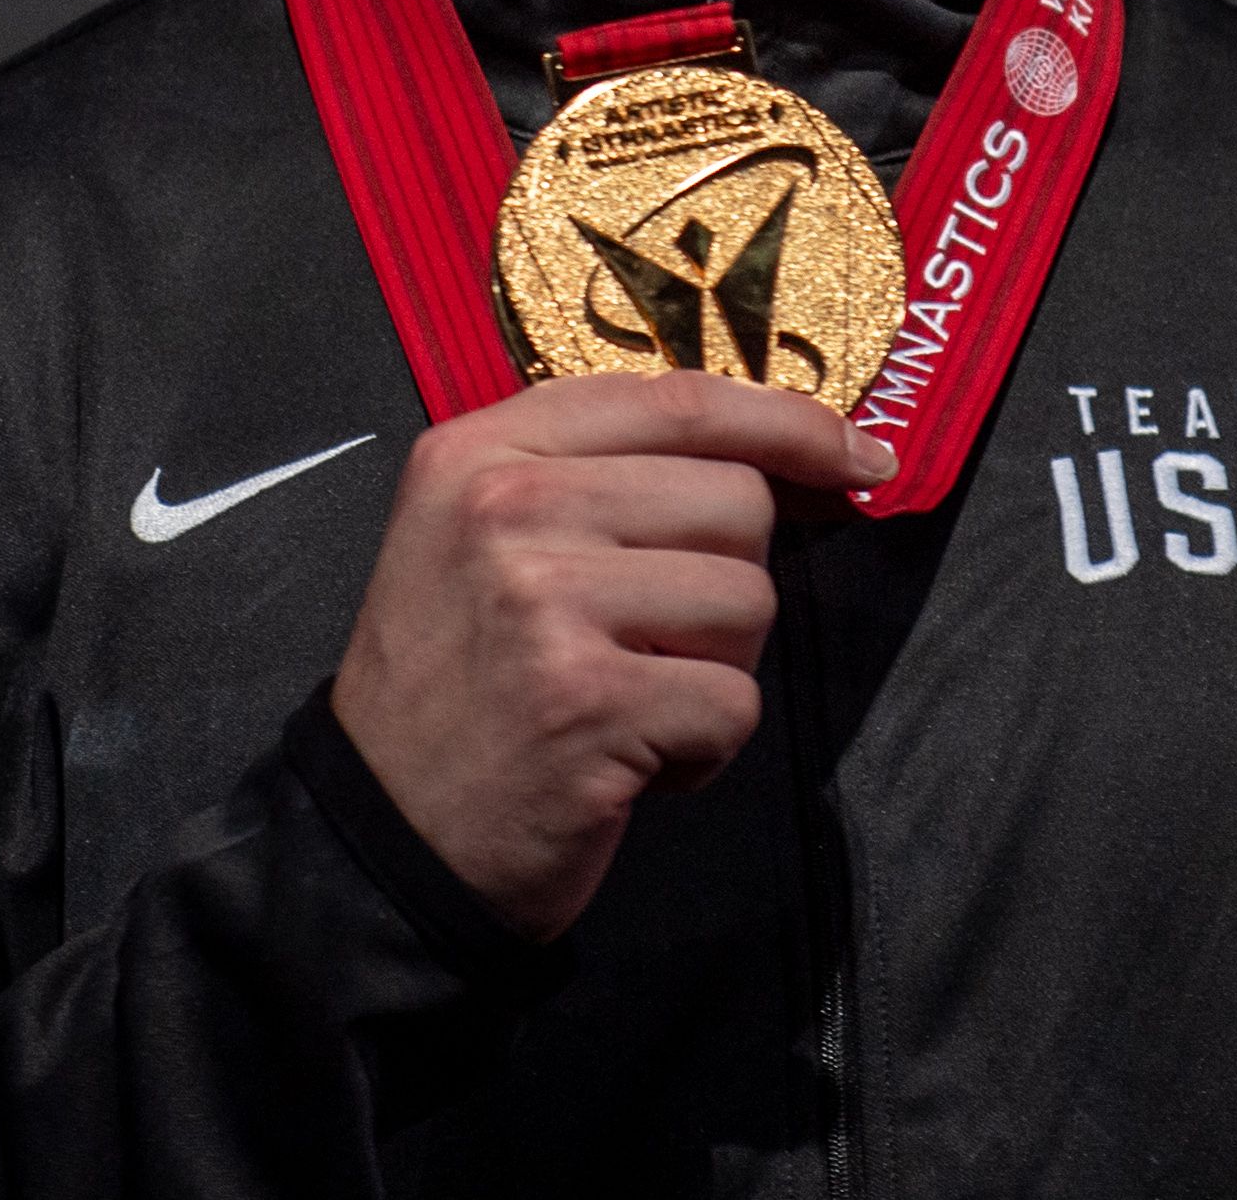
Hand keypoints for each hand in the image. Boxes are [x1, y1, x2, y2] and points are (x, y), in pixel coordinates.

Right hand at [328, 370, 893, 940]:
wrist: (382, 836)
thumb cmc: (456, 688)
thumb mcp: (481, 539)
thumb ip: (597, 476)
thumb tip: (778, 455)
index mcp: (481, 451)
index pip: (676, 400)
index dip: (787, 422)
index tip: (854, 455)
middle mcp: (507, 507)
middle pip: (734, 500)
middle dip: (726, 582)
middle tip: (649, 642)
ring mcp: (544, 601)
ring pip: (748, 600)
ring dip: (716, 669)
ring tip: (631, 699)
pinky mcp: (587, 700)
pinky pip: (733, 702)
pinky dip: (703, 750)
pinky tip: (630, 760)